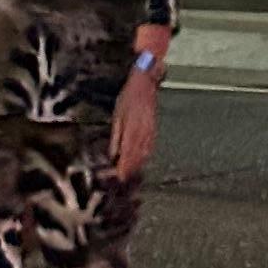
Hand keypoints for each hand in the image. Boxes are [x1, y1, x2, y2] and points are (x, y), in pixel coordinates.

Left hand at [111, 62, 161, 181]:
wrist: (145, 85)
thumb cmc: (128, 98)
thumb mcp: (117, 117)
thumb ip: (116, 138)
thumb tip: (112, 155)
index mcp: (133, 133)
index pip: (128, 158)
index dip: (123, 170)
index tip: (118, 180)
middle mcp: (144, 136)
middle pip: (137, 160)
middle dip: (130, 172)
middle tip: (123, 182)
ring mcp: (151, 134)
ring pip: (144, 156)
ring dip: (138, 167)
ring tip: (131, 176)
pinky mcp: (154, 131)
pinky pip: (149, 149)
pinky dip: (144, 158)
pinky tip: (141, 162)